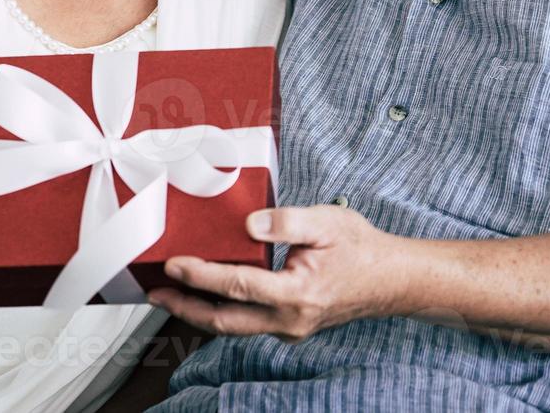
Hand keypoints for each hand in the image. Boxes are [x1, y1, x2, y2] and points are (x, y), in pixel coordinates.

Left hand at [146, 206, 407, 342]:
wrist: (392, 280)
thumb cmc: (361, 248)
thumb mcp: (327, 221)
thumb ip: (286, 222)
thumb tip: (248, 224)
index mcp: (298, 293)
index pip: (237, 285)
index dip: (201, 275)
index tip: (174, 265)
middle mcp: (290, 320)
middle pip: (225, 321)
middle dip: (186, 308)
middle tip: (156, 294)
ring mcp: (290, 328)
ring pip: (234, 327)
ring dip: (200, 312)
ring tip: (172, 297)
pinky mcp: (290, 326)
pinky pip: (248, 323)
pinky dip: (223, 311)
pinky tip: (209, 297)